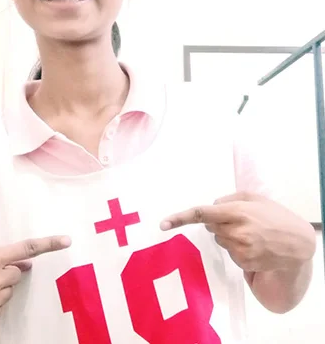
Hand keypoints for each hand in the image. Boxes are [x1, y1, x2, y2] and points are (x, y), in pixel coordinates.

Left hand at [160, 192, 314, 272]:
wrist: (297, 244)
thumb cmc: (274, 216)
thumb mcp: (253, 198)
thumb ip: (228, 199)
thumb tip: (210, 207)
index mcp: (236, 212)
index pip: (201, 213)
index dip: (179, 218)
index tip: (162, 224)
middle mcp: (235, 231)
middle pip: (210, 227)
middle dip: (219, 223)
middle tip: (241, 220)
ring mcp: (239, 249)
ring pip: (219, 240)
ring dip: (229, 235)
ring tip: (251, 233)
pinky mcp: (243, 262)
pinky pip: (229, 252)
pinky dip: (237, 248)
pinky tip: (254, 245)